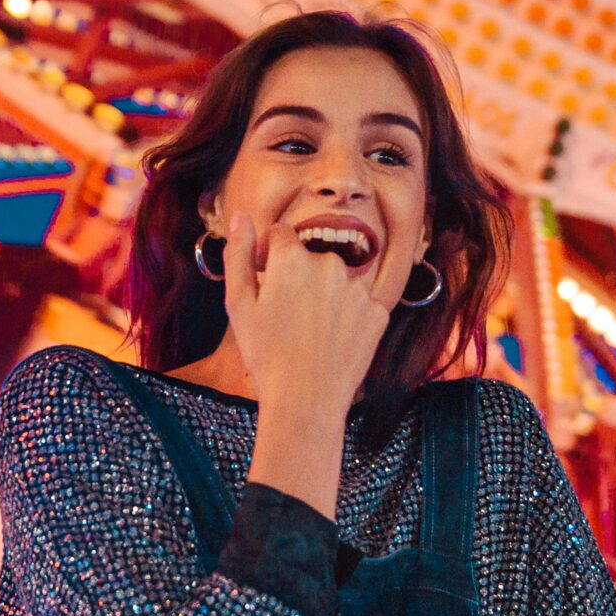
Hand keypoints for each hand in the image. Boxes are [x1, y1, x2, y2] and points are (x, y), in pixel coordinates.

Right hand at [219, 209, 409, 418]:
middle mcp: (330, 264)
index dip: (268, 255)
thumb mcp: (239, 304)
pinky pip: (358, 302)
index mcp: (293, 258)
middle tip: (286, 315)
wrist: (307, 400)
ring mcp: (358, 288)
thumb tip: (240, 215)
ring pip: (336, 279)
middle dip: (298, 275)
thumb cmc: (266, 354)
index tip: (264, 281)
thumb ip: (239, 254)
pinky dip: (346, 315)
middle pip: (310, 257)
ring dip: (323, 294)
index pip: (281, 235)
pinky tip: (331, 340)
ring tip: (309, 331)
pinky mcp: (377, 311)